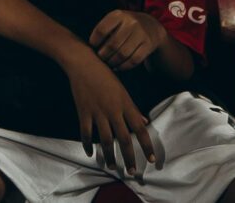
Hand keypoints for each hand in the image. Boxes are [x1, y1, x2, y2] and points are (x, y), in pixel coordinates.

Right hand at [67, 51, 158, 172]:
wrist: (83, 62)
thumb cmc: (105, 73)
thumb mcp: (123, 90)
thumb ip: (133, 108)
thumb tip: (144, 122)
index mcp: (126, 104)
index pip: (140, 129)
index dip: (147, 145)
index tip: (152, 159)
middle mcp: (114, 110)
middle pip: (124, 139)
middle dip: (129, 157)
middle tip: (132, 172)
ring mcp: (98, 112)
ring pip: (105, 140)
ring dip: (109, 156)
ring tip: (112, 167)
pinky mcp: (83, 111)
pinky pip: (85, 133)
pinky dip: (87, 145)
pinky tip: (90, 153)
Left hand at [88, 8, 166, 71]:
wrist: (151, 26)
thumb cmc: (125, 25)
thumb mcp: (115, 20)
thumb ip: (104, 29)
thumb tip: (89, 46)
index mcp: (118, 15)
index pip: (102, 30)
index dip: (94, 41)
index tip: (92, 47)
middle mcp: (131, 23)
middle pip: (112, 44)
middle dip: (104, 55)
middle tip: (100, 58)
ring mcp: (141, 34)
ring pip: (123, 54)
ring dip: (113, 62)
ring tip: (108, 63)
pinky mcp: (148, 45)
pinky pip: (134, 60)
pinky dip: (124, 66)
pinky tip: (118, 67)